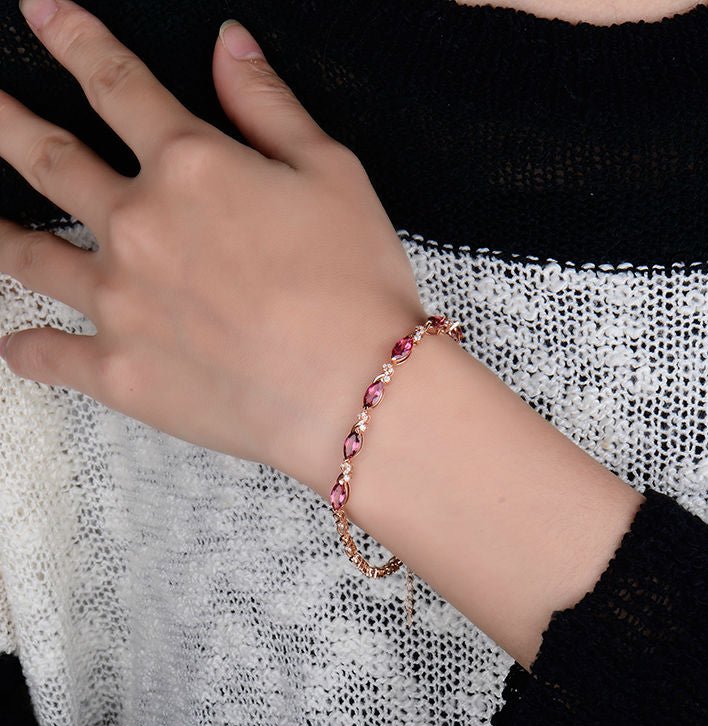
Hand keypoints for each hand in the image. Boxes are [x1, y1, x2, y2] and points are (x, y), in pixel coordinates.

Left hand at [0, 0, 425, 493]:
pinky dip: (27, 349)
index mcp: (191, 167)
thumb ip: (270, 105)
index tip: (39, 11)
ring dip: (0, 233)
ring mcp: (119, 302)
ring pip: (29, 256)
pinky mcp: (120, 373)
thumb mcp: (334, 173)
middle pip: (48, 159)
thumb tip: (228, 44)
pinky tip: (15, 345)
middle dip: (5, 121)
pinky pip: (49, 356)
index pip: (116, 83)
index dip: (74, 39)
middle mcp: (138, 225)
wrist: (357, 391)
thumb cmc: (358, 283)